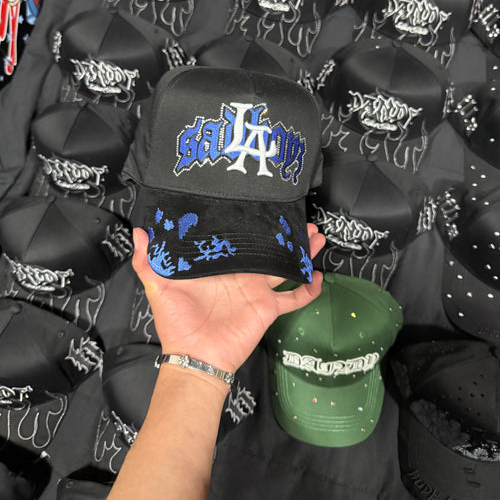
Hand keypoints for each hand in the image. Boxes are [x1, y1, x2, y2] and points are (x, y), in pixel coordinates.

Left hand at [132, 224, 324, 373]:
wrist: (195, 356)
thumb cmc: (176, 324)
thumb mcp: (158, 287)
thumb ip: (147, 261)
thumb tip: (139, 233)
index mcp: (218, 266)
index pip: (237, 239)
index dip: (250, 224)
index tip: (260, 206)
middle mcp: (240, 274)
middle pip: (266, 248)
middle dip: (283, 233)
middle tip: (298, 217)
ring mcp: (256, 290)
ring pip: (284, 265)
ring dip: (300, 252)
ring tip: (315, 236)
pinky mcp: (267, 307)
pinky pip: (293, 298)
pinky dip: (307, 289)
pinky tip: (318, 277)